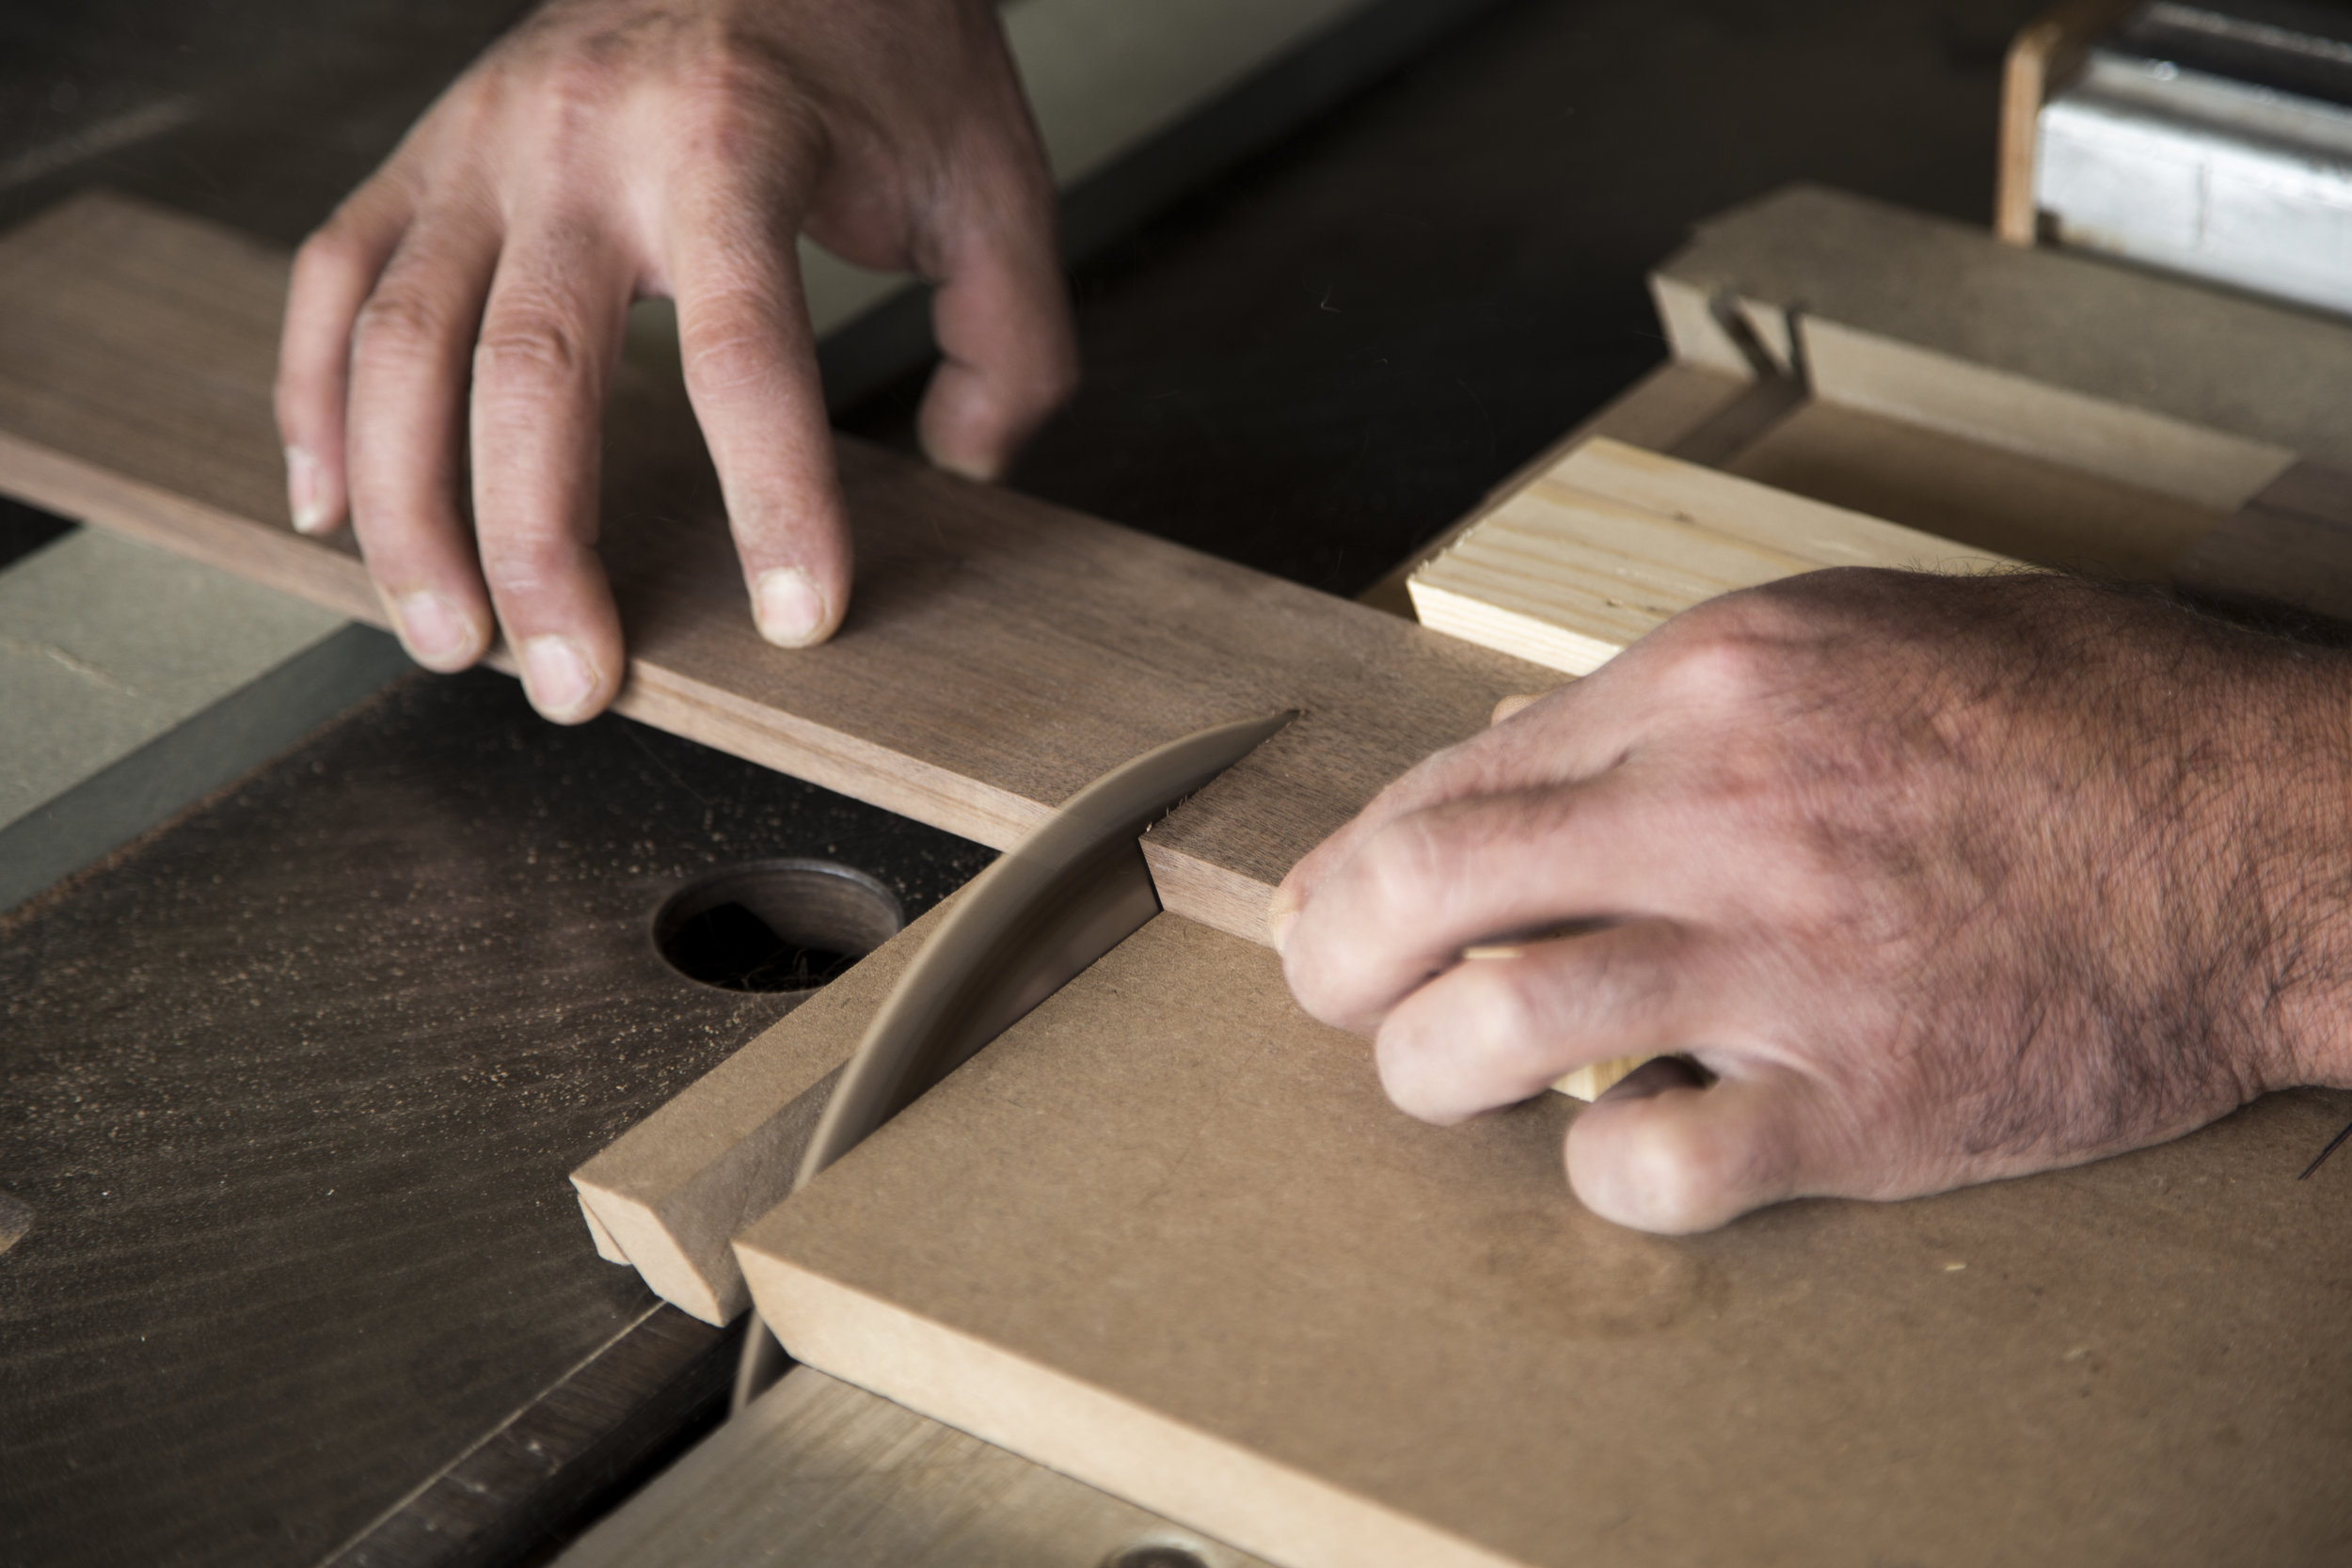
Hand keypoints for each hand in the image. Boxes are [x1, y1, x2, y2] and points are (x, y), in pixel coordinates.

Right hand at [275, 0, 1075, 720]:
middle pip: (529, 376)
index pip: (745, 351)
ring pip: (398, 346)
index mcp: (731, 141)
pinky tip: (332, 512)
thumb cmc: (873, 37)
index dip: (773, 499)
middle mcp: (580, 140)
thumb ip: (1014, 336)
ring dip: (408, 515)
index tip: (795, 618)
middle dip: (543, 554)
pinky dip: (315, 404)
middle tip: (577, 687)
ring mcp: (481, 144)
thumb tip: (966, 465)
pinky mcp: (426, 153)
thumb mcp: (991, 176)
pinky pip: (334, 283)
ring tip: (450, 643)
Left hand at [1273, 570, 2351, 1231]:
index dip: (1364, 855)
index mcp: (1719, 680)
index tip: (1340, 904)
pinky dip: (1602, 1169)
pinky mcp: (1864, 1099)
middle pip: (1429, 884)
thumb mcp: (1863, 633)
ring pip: (1497, 1024)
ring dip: (1425, 1069)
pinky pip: (1655, 1162)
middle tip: (1329, 994)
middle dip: (1332, 953)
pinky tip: (1624, 1146)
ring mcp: (1789, 958)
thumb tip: (1523, 748)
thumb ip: (1681, 694)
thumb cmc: (2080, 718)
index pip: (1459, 776)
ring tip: (1437, 1079)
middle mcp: (1728, 808)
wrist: (2274, 835)